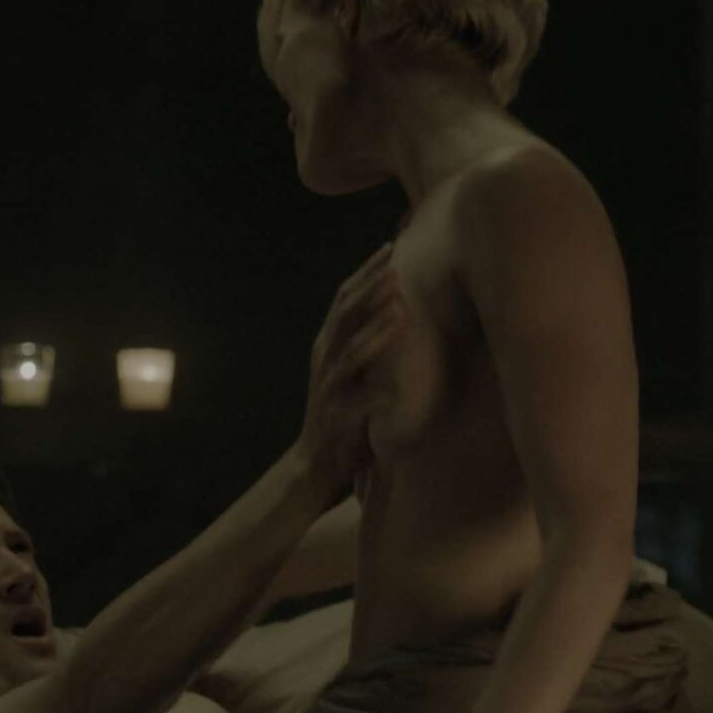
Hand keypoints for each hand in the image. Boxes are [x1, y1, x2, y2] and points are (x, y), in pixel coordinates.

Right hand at [299, 243, 404, 485]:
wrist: (312, 464)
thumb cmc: (342, 414)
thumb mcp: (351, 370)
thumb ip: (365, 340)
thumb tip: (395, 303)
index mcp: (328, 344)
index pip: (344, 298)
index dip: (366, 272)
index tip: (390, 248)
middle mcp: (323, 360)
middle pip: (344, 314)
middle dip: (370, 288)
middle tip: (396, 264)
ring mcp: (326, 389)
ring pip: (349, 352)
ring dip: (375, 329)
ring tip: (399, 308)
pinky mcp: (333, 419)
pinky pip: (357, 404)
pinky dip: (376, 396)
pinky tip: (396, 390)